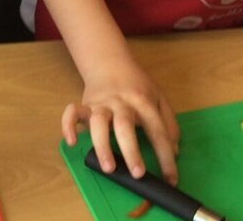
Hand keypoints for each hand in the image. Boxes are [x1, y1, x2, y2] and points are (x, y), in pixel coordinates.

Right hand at [62, 57, 180, 184]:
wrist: (110, 63)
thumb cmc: (137, 86)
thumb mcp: (159, 98)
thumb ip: (169, 124)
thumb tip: (174, 152)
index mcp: (143, 102)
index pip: (157, 130)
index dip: (165, 156)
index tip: (170, 179)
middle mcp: (122, 103)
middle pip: (125, 125)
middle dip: (131, 151)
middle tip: (138, 174)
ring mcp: (101, 103)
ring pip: (98, 122)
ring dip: (103, 145)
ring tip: (108, 168)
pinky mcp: (85, 104)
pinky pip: (72, 113)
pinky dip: (69, 126)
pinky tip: (72, 142)